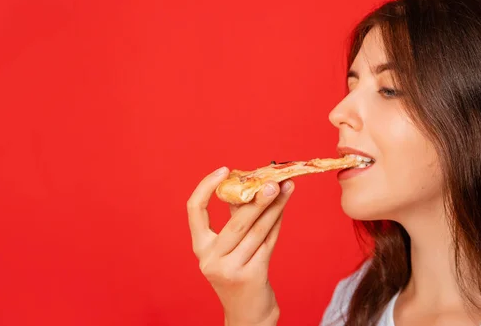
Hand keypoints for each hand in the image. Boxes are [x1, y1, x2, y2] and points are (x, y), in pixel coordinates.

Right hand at [187, 167, 293, 325]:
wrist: (248, 314)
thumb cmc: (240, 273)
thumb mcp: (230, 248)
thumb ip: (236, 218)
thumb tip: (252, 184)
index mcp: (201, 248)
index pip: (195, 210)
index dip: (206, 187)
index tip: (224, 169)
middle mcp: (210, 259)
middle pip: (236, 221)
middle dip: (257, 198)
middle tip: (272, 180)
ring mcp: (231, 269)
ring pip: (257, 230)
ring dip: (274, 207)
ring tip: (285, 188)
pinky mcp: (252, 275)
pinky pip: (268, 242)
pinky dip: (277, 222)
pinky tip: (283, 208)